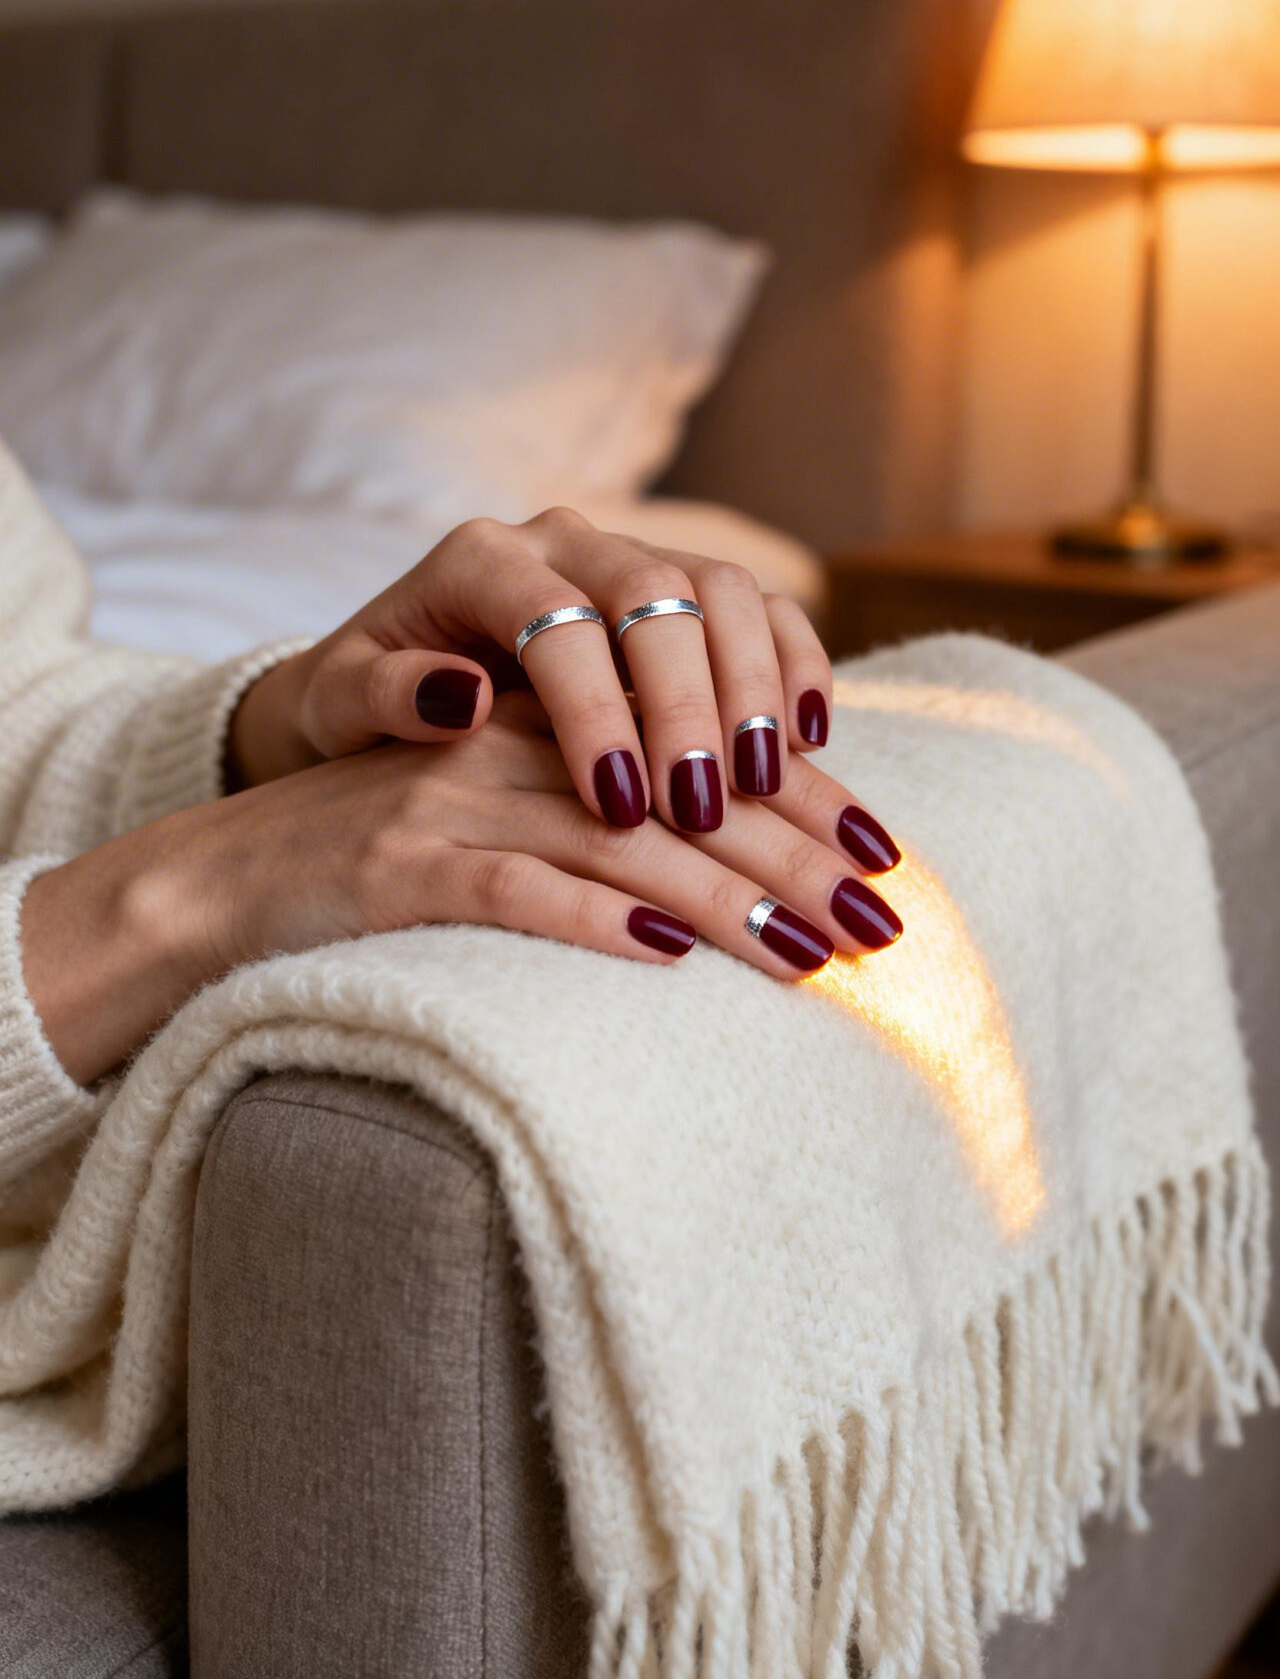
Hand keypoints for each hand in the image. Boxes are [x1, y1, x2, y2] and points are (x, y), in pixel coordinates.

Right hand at [23, 696, 900, 1086]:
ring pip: (614, 842)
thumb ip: (593, 816)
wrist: (215, 882)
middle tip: (880, 923)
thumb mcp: (492, 813)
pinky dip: (589, 922)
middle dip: (790, 859)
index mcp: (541, 718)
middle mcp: (507, 742)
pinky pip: (508, 889)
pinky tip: (662, 959)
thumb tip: (721, 877)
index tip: (879, 857)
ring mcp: (450, 802)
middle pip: (677, 795)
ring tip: (811, 956)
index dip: (795, 802)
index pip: (693, 751)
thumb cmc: (373, 861)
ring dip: (723, 903)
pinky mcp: (395, 865)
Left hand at [228, 507, 837, 837]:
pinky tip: (810, 743)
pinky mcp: (687, 593)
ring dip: (755, 688)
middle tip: (702, 808)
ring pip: (724, 592)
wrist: (391, 679)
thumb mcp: (338, 704)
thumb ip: (383, 694)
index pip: (557, 623)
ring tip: (763, 786)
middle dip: (687, 707)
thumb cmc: (362, 703)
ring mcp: (636, 556)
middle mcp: (568, 540)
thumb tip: (462, 696)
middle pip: (657, 596)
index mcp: (481, 559)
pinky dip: (797, 666)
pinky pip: (764, 609)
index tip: (617, 806)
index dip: (596, 713)